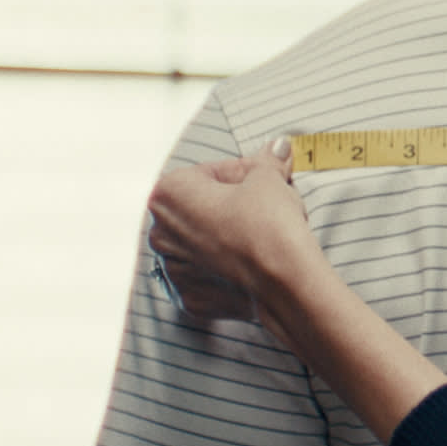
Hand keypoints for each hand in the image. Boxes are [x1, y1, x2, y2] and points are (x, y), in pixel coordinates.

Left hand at [146, 139, 323, 325]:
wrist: (286, 283)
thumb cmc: (270, 227)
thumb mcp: (271, 180)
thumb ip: (267, 162)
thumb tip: (277, 148)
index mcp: (169, 194)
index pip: (210, 172)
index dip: (246, 172)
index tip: (268, 179)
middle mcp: (160, 232)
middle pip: (203, 207)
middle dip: (235, 203)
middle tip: (268, 204)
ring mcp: (173, 269)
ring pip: (204, 241)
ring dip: (229, 234)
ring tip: (263, 234)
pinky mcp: (191, 296)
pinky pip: (208, 273)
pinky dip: (227, 266)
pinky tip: (254, 261)